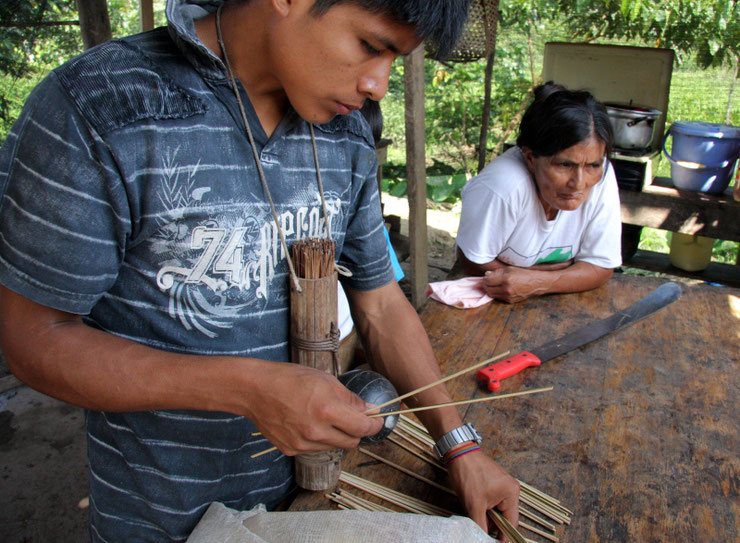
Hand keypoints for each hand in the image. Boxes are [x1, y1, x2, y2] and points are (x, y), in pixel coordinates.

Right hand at [247, 363, 382, 454]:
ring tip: (324, 417)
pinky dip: (318, 438)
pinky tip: (307, 422)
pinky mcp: (291, 449)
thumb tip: (368, 410)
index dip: (374, 425)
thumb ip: (349, 399)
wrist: (255, 389)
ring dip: (336, 435)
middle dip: (356, 431)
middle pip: (351, 442)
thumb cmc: (290, 379)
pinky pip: (314, 448)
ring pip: (333, 446)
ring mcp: (302, 443)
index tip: (377, 421)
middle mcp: (315, 431)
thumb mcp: (325, 380)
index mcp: (326, 410)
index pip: (362, 428)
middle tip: (354, 419)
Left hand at [447, 449, 519, 540]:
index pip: (511, 523)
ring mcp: (503, 484)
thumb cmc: (468, 474)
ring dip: (487, 514)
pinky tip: (474, 504)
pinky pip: (493, 500)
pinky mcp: (494, 482)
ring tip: (475, 512)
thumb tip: (483, 537)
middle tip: (481, 528)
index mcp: (512, 493)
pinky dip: (484, 506)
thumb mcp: (474, 505)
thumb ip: (481, 525)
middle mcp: (511, 488)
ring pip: (497, 509)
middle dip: (492, 524)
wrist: (457, 452)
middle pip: (505, 516)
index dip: (503, 536)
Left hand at [483, 267, 549, 302]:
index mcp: (506, 279)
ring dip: (490, 290)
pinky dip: (497, 293)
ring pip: (492, 295)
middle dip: (486, 285)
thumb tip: (486, 275)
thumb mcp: (509, 269)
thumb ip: (497, 272)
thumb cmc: (522, 274)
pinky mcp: (510, 301)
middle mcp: (506, 289)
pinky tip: (500, 288)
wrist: (535, 283)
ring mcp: (508, 296)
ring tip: (494, 285)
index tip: (487, 277)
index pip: (487, 281)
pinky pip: (498, 297)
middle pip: (488, 289)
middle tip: (488, 281)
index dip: (485, 279)